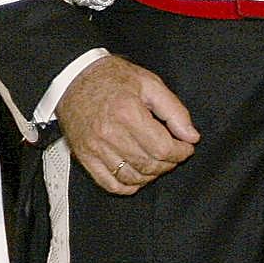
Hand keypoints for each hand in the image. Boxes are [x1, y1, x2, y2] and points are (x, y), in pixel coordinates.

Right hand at [56, 55, 198, 193]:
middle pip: (149, 165)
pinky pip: (110, 184)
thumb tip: (191, 136)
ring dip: (151, 175)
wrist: (72, 77)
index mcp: (127, 112)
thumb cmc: (109, 77)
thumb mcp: (147, 82)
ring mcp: (95, 148)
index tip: (186, 146)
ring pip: (132, 177)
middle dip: (168, 163)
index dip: (181, 152)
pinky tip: (136, 173)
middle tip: (173, 152)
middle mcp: (109, 133)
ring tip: (156, 161)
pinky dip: (128, 185)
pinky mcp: (85, 156)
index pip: (163, 148)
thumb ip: (173, 109)